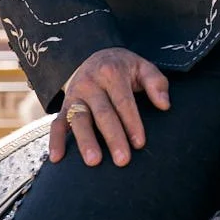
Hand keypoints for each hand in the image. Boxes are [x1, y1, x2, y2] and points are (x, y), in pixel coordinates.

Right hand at [49, 48, 169, 168]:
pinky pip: (56, 124)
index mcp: (111, 72)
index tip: (140, 143)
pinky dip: (54, 141)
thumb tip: (164, 105)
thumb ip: (156, 83)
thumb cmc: (125, 69)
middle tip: (122, 160)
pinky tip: (56, 159)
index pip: (123, 101)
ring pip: (79, 119)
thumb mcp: (143, 67)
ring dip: (85, 141)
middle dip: (113, 137)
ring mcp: (74, 95)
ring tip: (94, 162)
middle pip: (102, 113)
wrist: (97, 58)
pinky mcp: (64, 106)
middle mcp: (90, 83)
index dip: (132, 122)